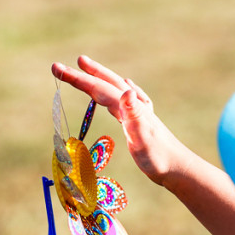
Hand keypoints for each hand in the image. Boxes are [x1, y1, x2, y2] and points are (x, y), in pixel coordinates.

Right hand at [51, 56, 190, 187]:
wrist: (178, 168)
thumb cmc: (158, 158)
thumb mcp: (143, 138)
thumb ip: (135, 114)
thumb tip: (126, 88)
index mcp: (129, 107)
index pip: (98, 88)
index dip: (77, 78)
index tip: (56, 69)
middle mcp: (134, 105)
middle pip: (105, 84)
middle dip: (84, 74)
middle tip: (60, 66)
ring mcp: (138, 112)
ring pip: (114, 89)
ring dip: (98, 79)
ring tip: (85, 68)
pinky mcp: (141, 122)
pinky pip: (126, 100)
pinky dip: (119, 91)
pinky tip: (125, 89)